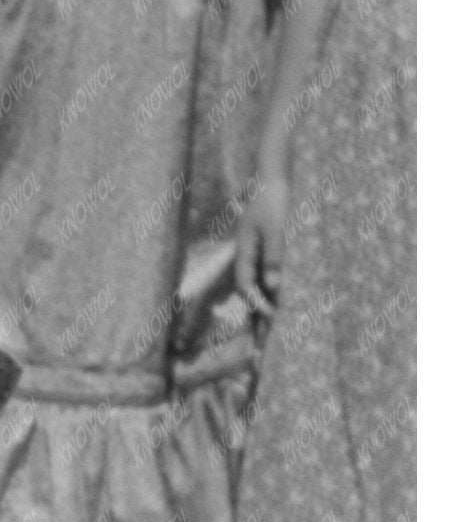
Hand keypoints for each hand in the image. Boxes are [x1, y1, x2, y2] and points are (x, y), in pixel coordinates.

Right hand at [235, 167, 291, 314]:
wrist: (272, 182)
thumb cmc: (272, 204)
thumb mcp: (275, 230)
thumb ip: (274, 258)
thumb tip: (273, 287)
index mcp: (245, 253)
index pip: (246, 285)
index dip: (256, 303)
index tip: (270, 317)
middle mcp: (247, 256)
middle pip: (249, 291)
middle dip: (254, 314)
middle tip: (262, 338)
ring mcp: (255, 254)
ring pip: (256, 286)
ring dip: (262, 306)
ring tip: (268, 328)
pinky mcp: (264, 250)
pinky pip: (264, 276)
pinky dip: (269, 291)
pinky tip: (276, 301)